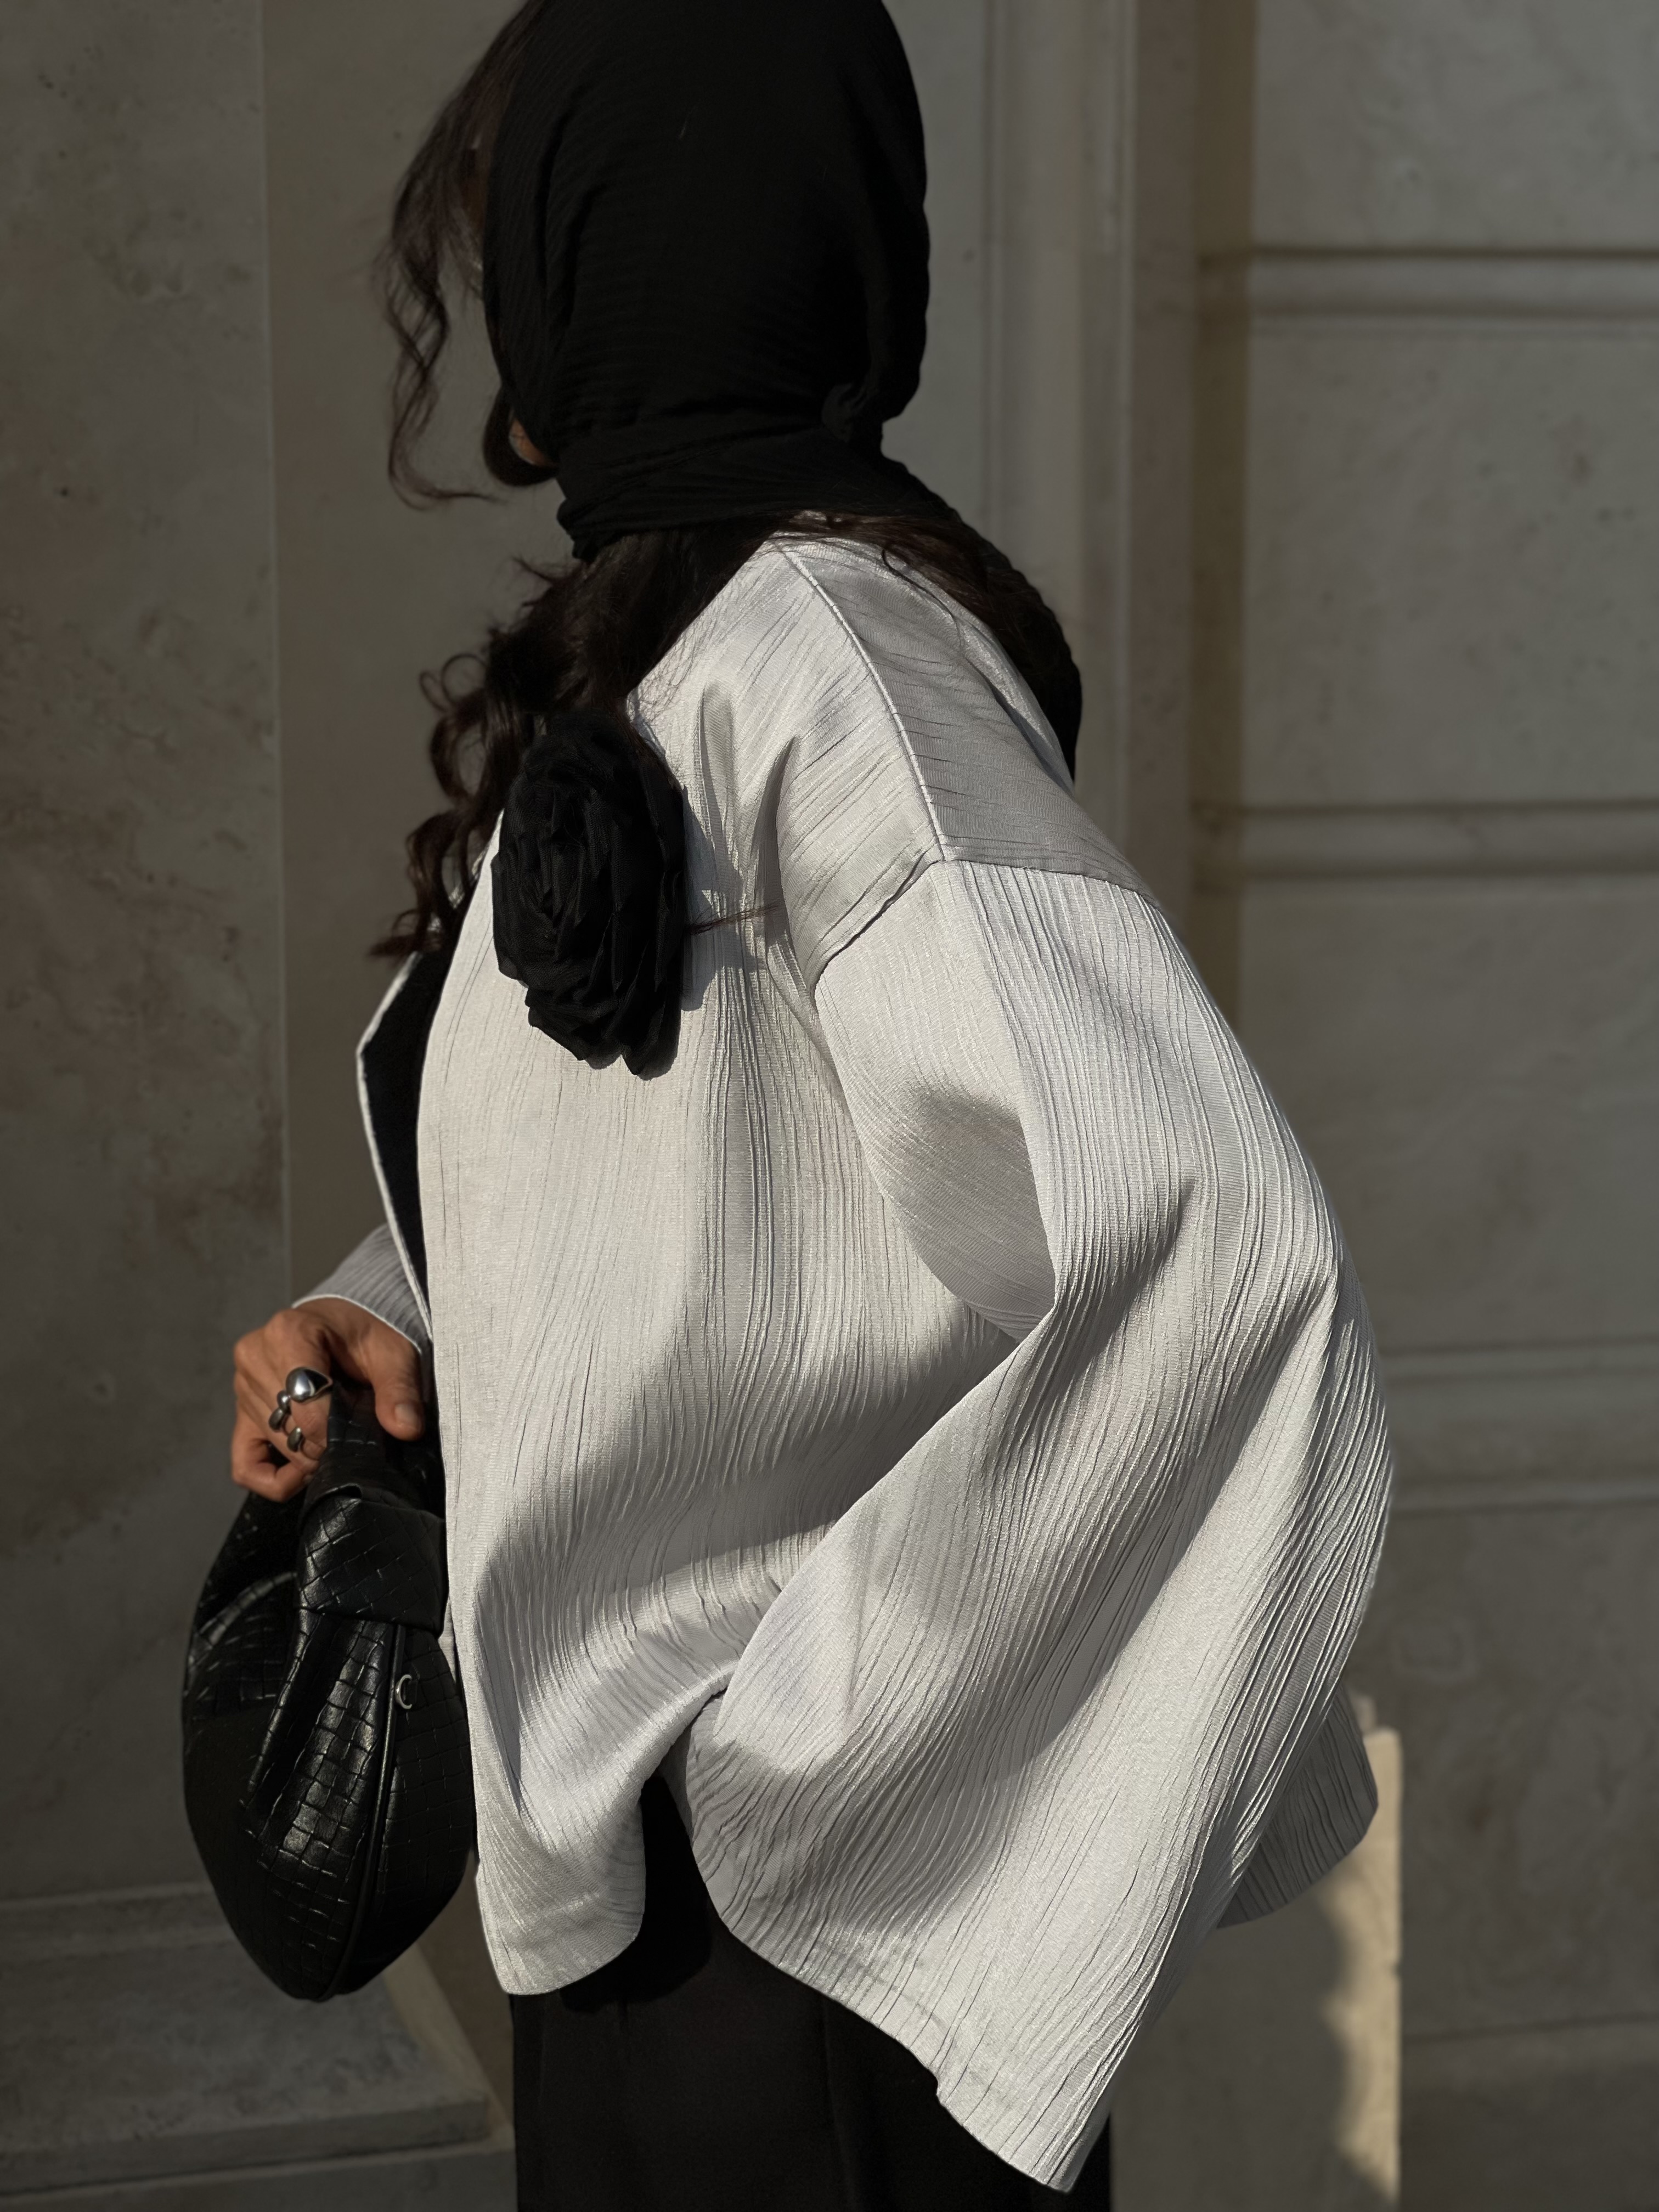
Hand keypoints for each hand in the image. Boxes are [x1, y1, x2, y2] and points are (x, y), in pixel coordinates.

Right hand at [231, 1299, 424, 1501]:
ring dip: (308, 1457)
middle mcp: (255, 1357)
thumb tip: (405, 1428)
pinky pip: (245, 1465)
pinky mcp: (241, 1413)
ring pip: (274, 1447)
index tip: (358, 1432)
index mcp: (288, 1333)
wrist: (340, 1323)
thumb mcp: (392, 1352)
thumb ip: (399, 1389)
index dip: (334, 1431)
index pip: (305, 1404)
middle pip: (289, 1429)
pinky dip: (274, 1480)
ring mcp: (242, 1386)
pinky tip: (302, 1473)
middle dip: (325, 1444)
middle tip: (351, 1436)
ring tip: (335, 1440)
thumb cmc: (364, 1335)